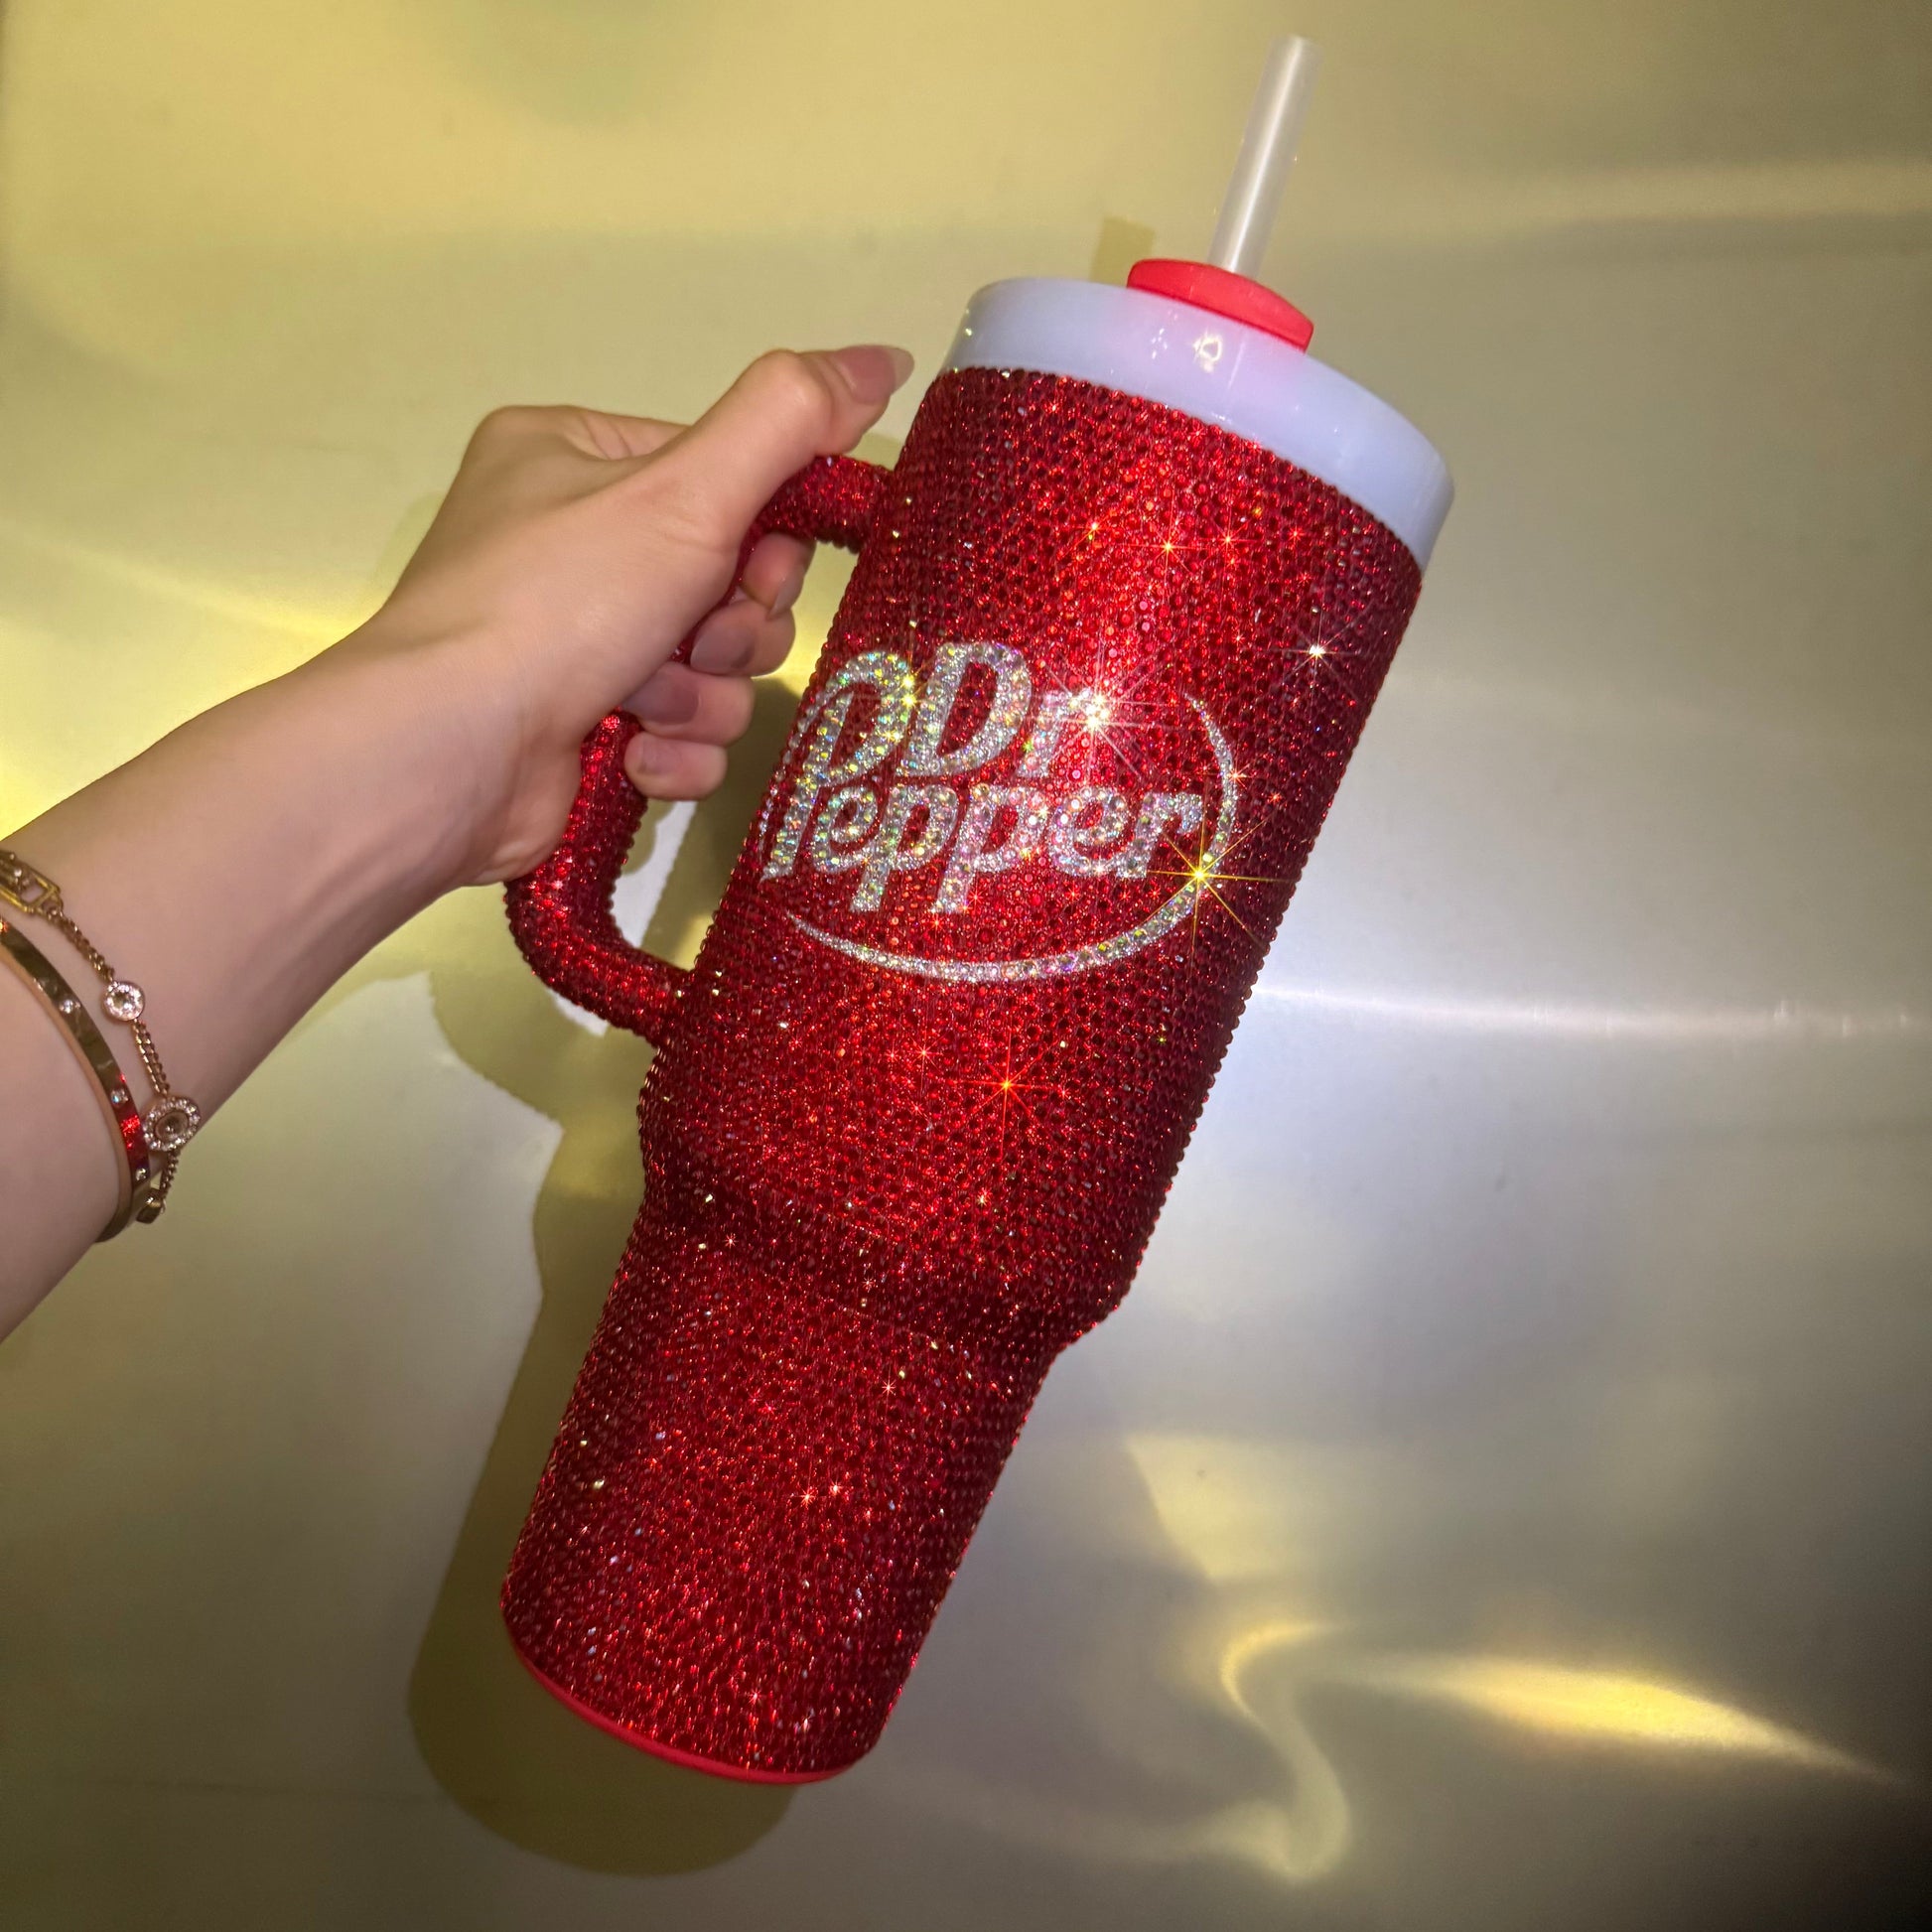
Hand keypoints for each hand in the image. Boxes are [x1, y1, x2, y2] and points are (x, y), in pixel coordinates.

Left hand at [340, 344, 912, 885]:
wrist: (449, 755)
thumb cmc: (559, 603)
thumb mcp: (686, 490)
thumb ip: (789, 420)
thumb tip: (887, 359)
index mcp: (571, 457)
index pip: (720, 479)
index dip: (763, 535)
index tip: (755, 570)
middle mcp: (564, 541)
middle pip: (726, 580)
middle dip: (730, 628)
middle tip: (699, 642)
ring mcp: (566, 641)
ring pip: (711, 667)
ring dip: (702, 696)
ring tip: (649, 705)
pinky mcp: (576, 728)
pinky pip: (677, 734)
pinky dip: (673, 750)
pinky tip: (634, 754)